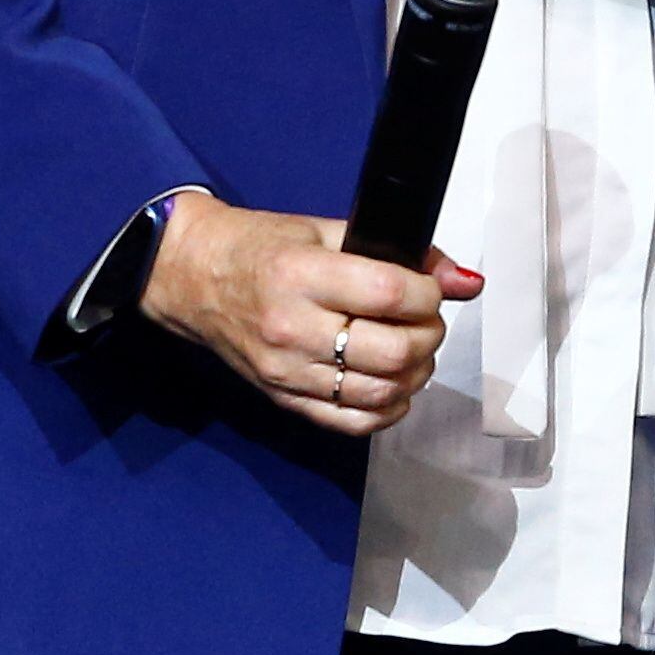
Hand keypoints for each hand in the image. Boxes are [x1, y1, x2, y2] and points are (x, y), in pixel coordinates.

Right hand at [139, 193, 476, 436]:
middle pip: (392, 351)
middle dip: (429, 335)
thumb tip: (462, 280)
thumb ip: (395, 254)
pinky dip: (387, 411)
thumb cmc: (257, 247)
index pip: (390, 294)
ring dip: (415, 375)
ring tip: (413, 350)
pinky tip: (393, 387)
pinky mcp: (284, 400)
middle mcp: (293, 329)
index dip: (429, 294)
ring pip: (379, 394)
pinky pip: (351, 423)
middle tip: (426, 319)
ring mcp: (287, 372)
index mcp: (301, 275)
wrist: (192, 277)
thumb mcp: (323, 230)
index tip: (432, 288)